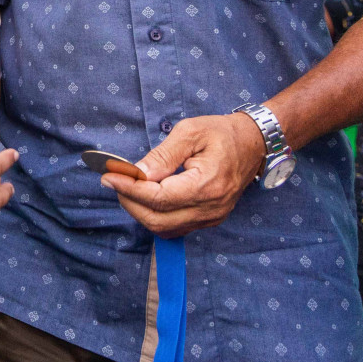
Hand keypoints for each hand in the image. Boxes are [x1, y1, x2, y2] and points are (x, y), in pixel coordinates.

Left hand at [100, 113, 266, 237]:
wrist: (253, 144)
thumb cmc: (221, 133)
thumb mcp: (190, 133)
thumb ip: (162, 156)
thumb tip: (136, 173)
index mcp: (206, 185)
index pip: (158, 198)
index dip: (130, 189)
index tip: (109, 176)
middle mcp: (210, 209)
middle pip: (158, 220)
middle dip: (130, 202)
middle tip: (114, 181)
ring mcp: (211, 218)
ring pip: (165, 228)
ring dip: (140, 211)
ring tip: (128, 187)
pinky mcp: (209, 220)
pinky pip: (175, 227)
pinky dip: (155, 215)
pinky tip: (146, 197)